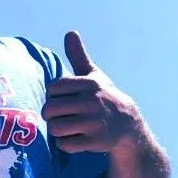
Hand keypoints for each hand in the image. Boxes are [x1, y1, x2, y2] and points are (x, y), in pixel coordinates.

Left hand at [42, 32, 142, 152]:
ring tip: (67, 127)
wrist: (127, 124)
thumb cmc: (102, 97)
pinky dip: (66, 144)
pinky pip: (65, 145)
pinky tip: (76, 138)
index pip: (52, 89)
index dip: (53, 96)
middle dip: (50, 115)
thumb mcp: (93, 76)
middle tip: (59, 116)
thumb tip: (70, 32)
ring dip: (57, 131)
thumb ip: (78, 56)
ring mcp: (94, 122)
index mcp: (88, 84)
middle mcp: (92, 102)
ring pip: (55, 129)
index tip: (62, 99)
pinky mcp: (95, 142)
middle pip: (49, 110)